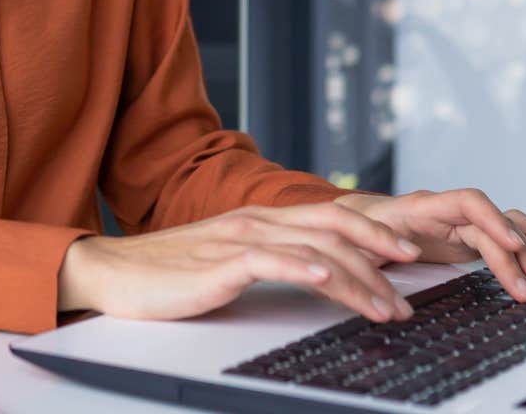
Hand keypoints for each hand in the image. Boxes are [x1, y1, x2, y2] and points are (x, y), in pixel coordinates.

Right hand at [56, 202, 428, 323]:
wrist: (113, 273)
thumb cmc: (169, 275)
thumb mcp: (231, 263)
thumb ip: (272, 261)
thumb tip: (317, 278)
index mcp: (263, 220)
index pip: (333, 218)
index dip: (376, 233)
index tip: (410, 258)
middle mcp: (257, 222)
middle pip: (336, 229)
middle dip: (381, 256)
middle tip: (413, 285)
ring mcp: (239, 239)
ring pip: (315, 250)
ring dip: (358, 280)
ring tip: (386, 307)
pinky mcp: (220, 263)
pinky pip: (270, 261)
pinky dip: (304, 269)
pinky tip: (327, 281)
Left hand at [335, 189, 525, 302]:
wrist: (353, 222)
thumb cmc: (354, 230)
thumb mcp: (357, 238)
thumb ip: (377, 245)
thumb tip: (404, 253)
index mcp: (422, 205)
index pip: (468, 202)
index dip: (493, 221)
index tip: (511, 244)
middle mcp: (447, 210)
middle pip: (491, 226)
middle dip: (513, 256)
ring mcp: (459, 222)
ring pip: (503, 228)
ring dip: (525, 252)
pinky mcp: (465, 237)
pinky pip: (502, 233)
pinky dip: (525, 240)